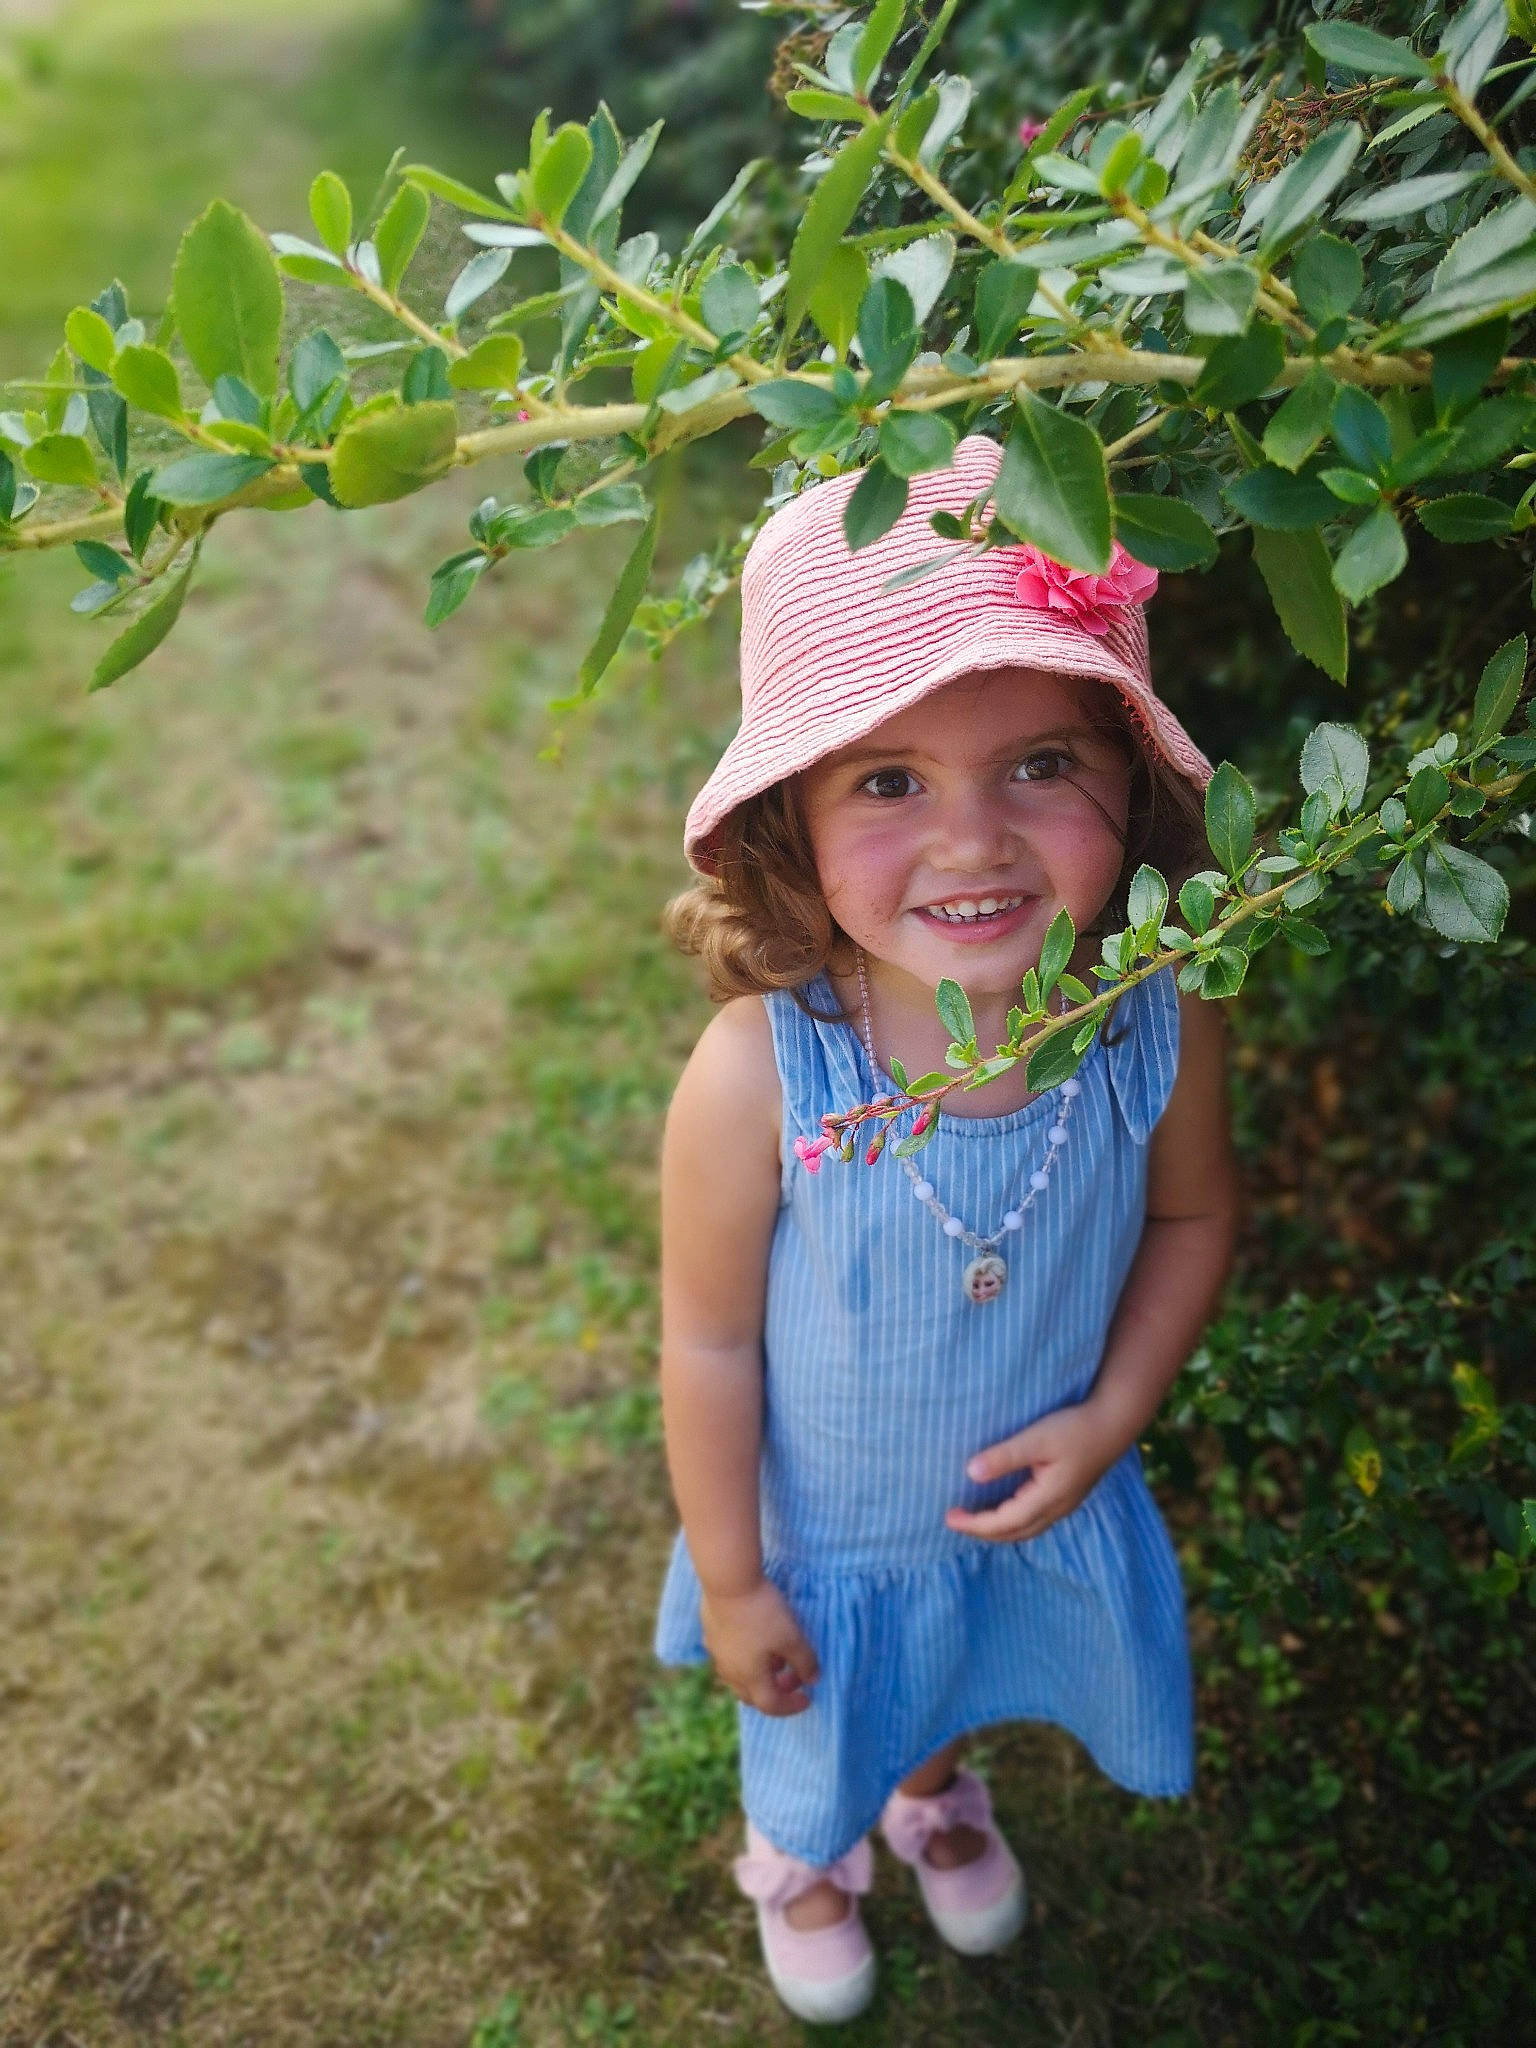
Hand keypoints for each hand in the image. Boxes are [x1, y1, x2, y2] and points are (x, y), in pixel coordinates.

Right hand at [700, 1578, 819, 1716]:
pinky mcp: (711, 1634)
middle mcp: (730, 1671)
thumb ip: (805, 1662)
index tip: (807, 1698)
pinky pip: (729, 1657)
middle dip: (775, 1692)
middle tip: (792, 1679)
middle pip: (751, 1695)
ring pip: (737, 1676)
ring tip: (776, 1657)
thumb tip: (812, 1680)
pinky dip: (745, 1659)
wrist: (728, 1581)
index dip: (791, 1706)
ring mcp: (716, 1652)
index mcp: (750, 1677)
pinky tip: (754, 1639)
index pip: (771, 1705)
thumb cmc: (763, 1613)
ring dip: (759, 1675)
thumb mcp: (792, 1637)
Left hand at [945, 1399, 1130, 1543]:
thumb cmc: (1074, 1428)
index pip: (1003, 1523)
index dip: (974, 1524)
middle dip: (982, 1531)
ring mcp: (1064, 1505)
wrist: (1113, 1423)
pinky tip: (1002, 1509)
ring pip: (1025, 1529)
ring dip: (998, 1529)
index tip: (949, 1517)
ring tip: (973, 1519)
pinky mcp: (1066, 1496)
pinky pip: (1034, 1520)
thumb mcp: (1036, 1438)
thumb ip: (1004, 1457)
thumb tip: (971, 1473)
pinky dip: (1012, 1521)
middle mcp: (1056, 1509)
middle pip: (1013, 1533)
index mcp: (1047, 1499)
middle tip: (954, 1520)